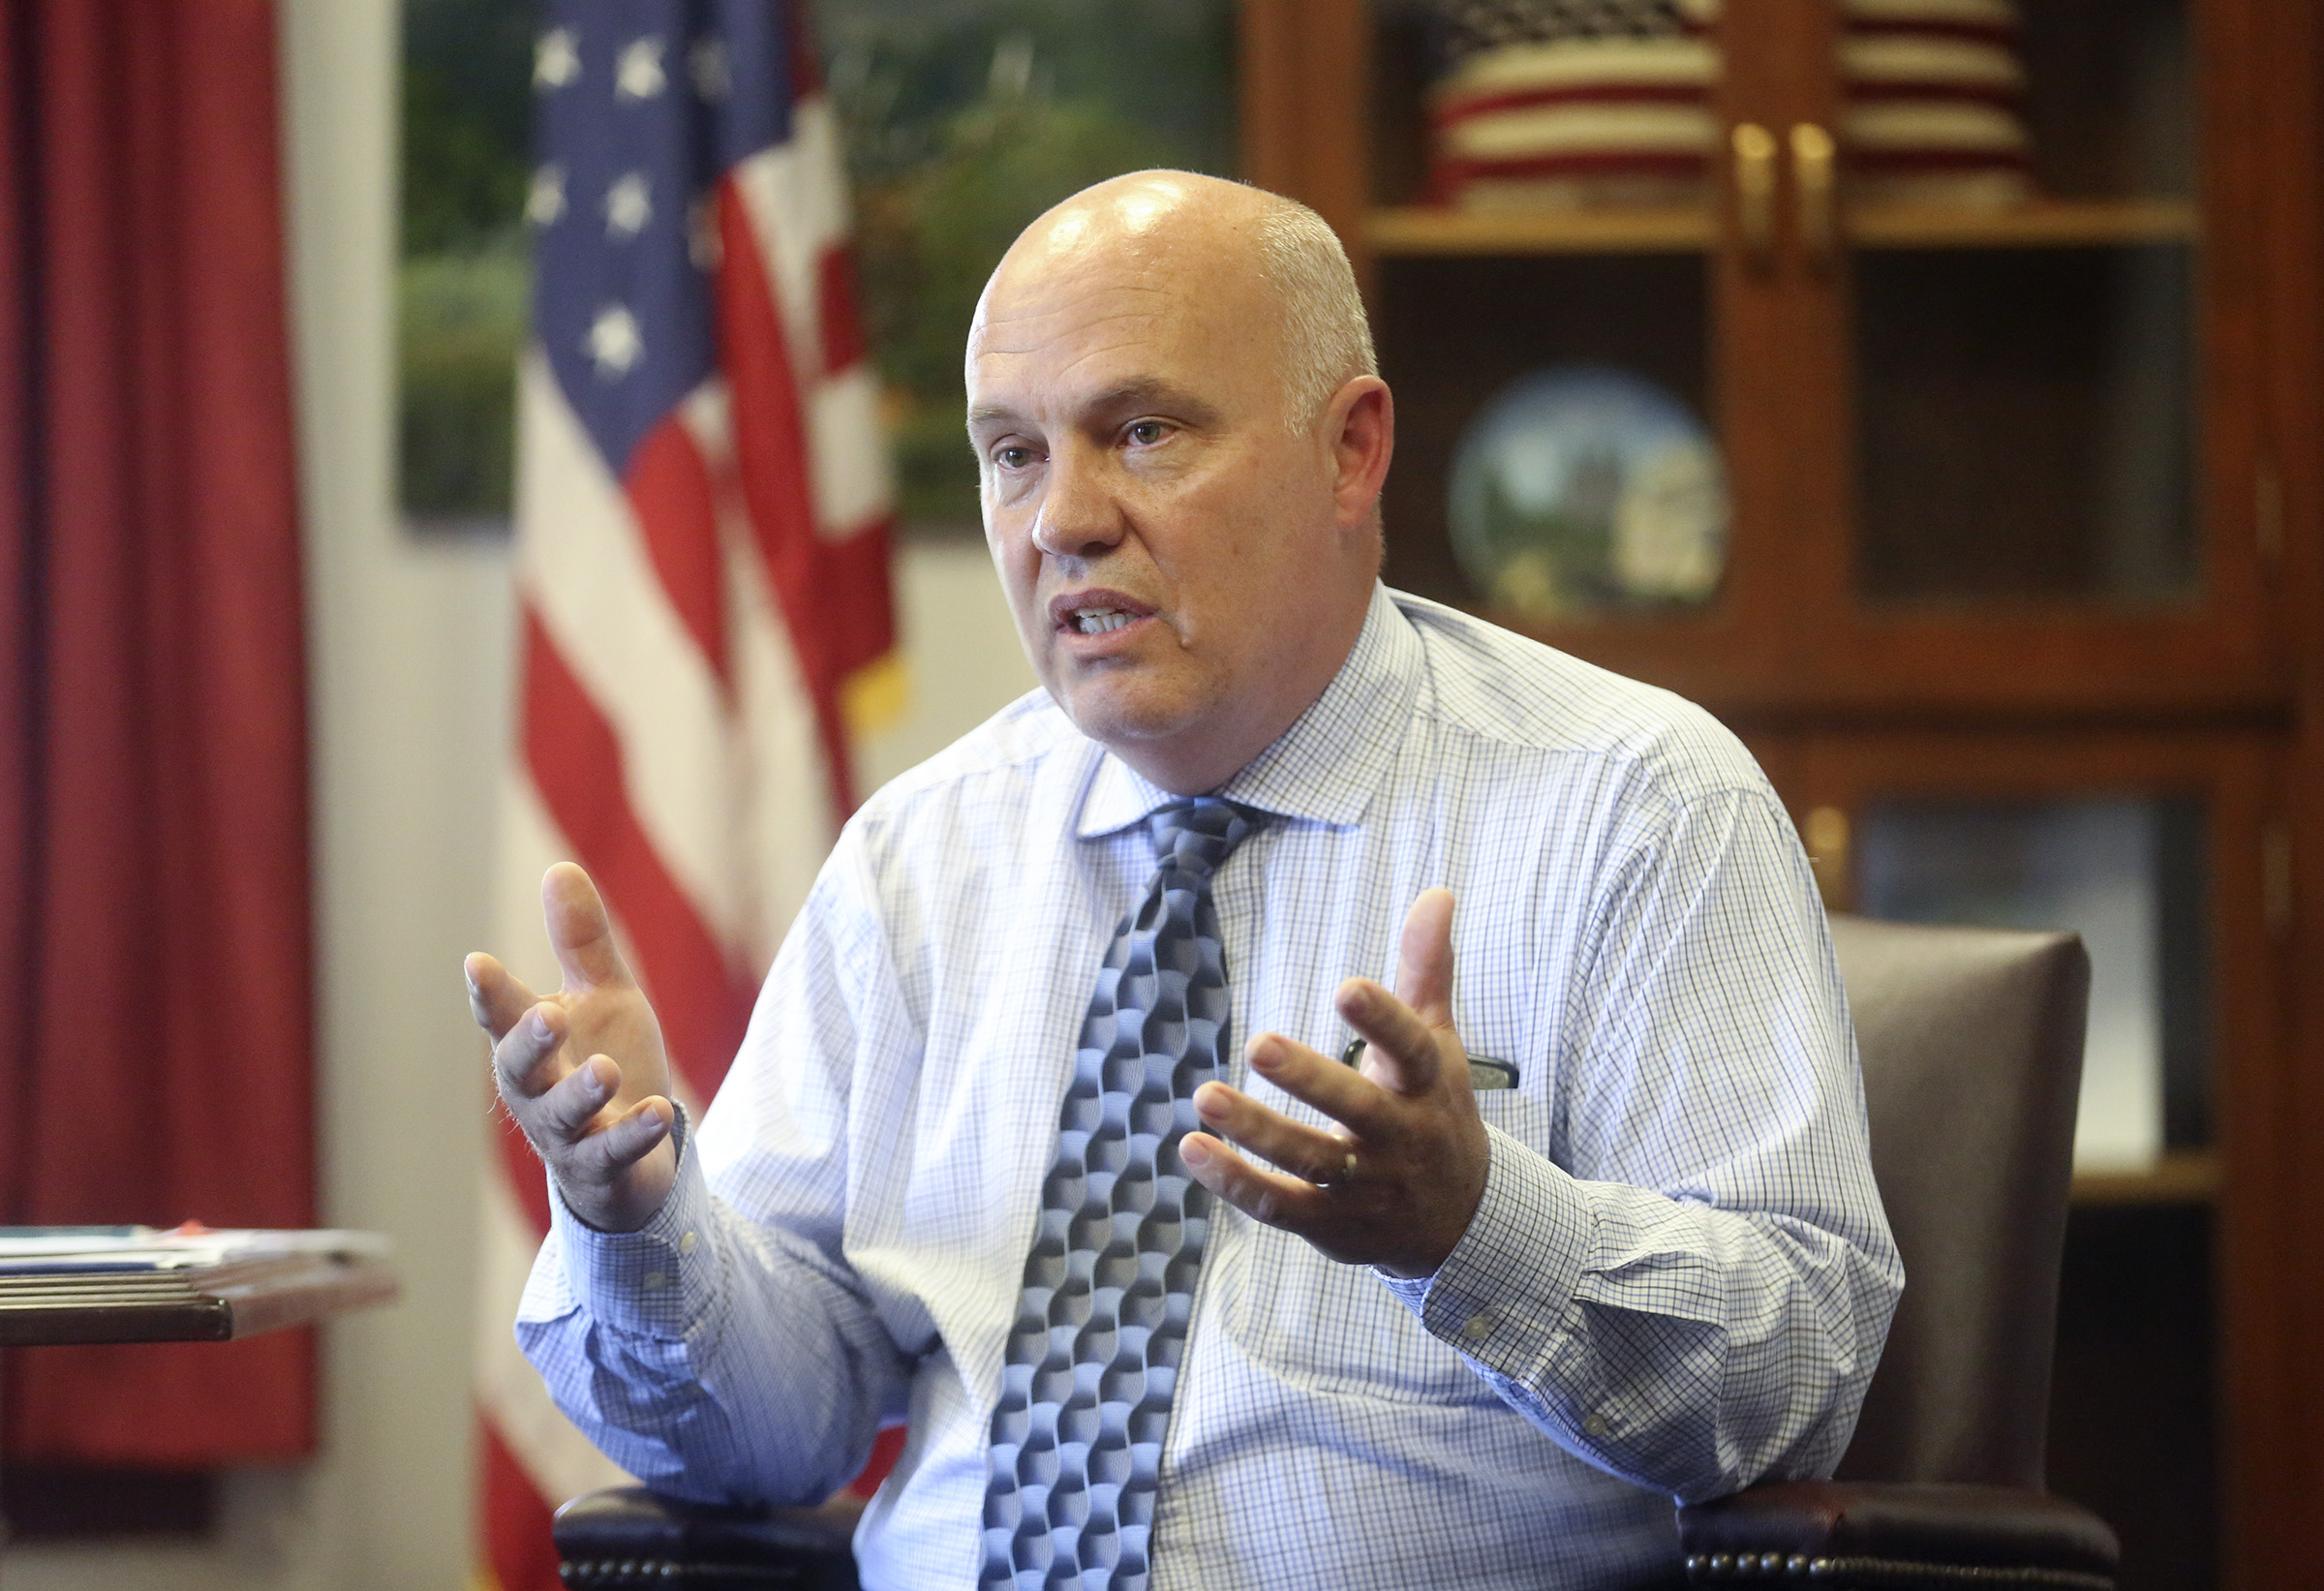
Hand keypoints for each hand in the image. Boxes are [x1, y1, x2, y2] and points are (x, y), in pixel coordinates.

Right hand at [466, 863, 677, 1231]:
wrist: (631, 1154)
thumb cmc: (605, 1063)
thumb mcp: (603, 997)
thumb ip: (581, 943)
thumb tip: (559, 866)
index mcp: (531, 1044)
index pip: (503, 1015)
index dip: (490, 993)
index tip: (477, 963)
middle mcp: (537, 1091)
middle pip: (520, 1069)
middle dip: (529, 1043)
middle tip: (547, 1015)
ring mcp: (567, 1134)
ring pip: (562, 1117)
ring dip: (580, 1092)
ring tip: (602, 1069)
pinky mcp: (602, 1167)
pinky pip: (613, 1154)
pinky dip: (633, 1133)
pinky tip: (659, 1111)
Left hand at [1181, 888, 1488, 1278]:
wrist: (1461, 1224)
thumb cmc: (1436, 1111)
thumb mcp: (1440, 1043)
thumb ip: (1427, 970)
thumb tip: (1436, 891)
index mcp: (1427, 1085)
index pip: (1411, 1049)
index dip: (1381, 1020)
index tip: (1346, 986)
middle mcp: (1399, 1138)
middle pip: (1355, 1109)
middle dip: (1310, 1080)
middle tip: (1259, 1043)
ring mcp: (1366, 1187)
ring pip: (1309, 1160)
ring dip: (1256, 1132)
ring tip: (1204, 1095)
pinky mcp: (1332, 1226)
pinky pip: (1280, 1207)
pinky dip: (1235, 1183)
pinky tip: (1192, 1148)